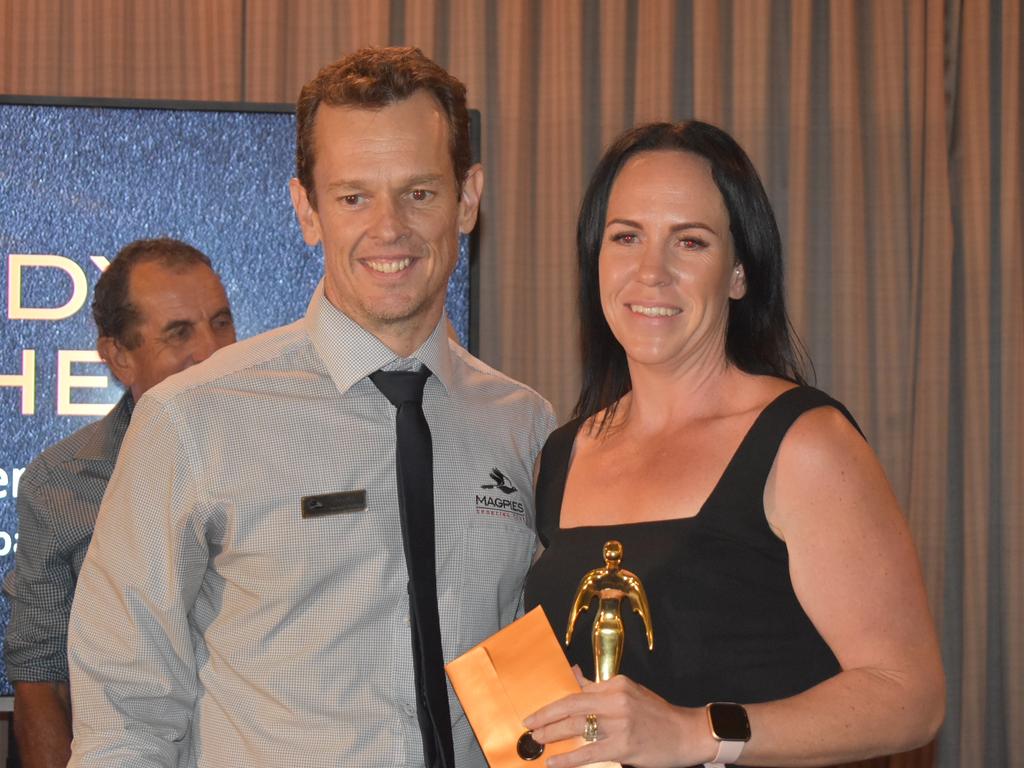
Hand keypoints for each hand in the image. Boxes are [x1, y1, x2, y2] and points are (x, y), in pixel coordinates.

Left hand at [522, 672, 711, 767]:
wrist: (686, 733)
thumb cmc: (657, 714)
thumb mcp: (628, 692)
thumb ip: (598, 686)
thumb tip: (573, 673)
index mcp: (615, 684)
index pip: (577, 692)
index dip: (554, 704)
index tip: (537, 711)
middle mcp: (616, 700)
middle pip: (571, 707)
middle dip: (546, 717)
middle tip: (530, 726)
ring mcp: (620, 723)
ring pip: (577, 727)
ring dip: (553, 735)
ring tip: (538, 741)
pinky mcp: (624, 745)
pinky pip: (589, 751)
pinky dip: (569, 758)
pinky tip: (555, 761)